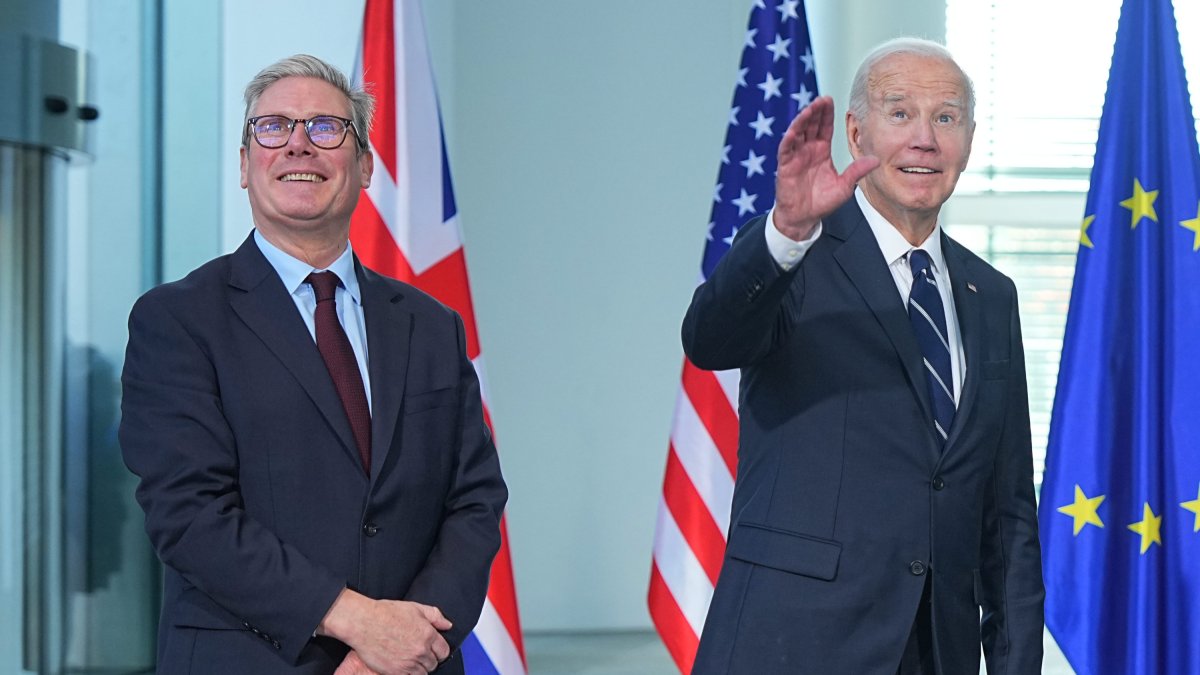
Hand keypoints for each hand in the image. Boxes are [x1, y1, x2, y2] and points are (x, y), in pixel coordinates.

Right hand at [320, 590, 451, 674]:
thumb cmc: (386, 613)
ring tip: (410, 659)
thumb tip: (447, 625)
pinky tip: (402, 665)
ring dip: (419, 668)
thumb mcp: (415, 608)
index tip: (433, 649)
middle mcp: (420, 650)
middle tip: (418, 653)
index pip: (444, 651)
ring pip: (422, 673)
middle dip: (429, 659)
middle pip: (433, 664)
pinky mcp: (395, 672)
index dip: (439, 650)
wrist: (364, 622)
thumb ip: (435, 616)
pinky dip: (407, 673)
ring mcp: (408, 663)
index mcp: (428, 635)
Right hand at [773, 96, 878, 239]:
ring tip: (809, 109)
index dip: (826, 113)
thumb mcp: (845, 186)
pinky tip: (793, 131)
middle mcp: (808, 150)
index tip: (830, 99)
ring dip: (802, 121)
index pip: (824, 127)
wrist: (804, 218)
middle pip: (811, 125)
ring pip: (797, 133)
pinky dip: (789, 139)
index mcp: (821, 151)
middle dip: (815, 111)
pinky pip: (786, 149)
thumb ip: (857, 171)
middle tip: (822, 99)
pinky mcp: (785, 166)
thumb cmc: (822, 202)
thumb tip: (876, 160)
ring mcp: (796, 156)